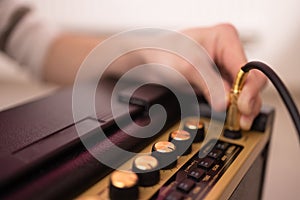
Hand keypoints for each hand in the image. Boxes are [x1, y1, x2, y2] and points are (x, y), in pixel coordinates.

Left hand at [139, 24, 266, 129]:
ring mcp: (225, 65)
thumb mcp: (187, 68)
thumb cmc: (164, 53)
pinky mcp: (221, 78)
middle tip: (242, 118)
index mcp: (224, 38)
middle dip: (249, 99)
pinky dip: (235, 105)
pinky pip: (234, 93)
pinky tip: (234, 115)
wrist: (151, 60)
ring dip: (245, 105)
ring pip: (246, 88)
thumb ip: (210, 85)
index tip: (241, 106)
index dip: (247, 89)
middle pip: (252, 78)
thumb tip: (226, 102)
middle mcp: (229, 50)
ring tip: (240, 120)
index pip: (247, 67)